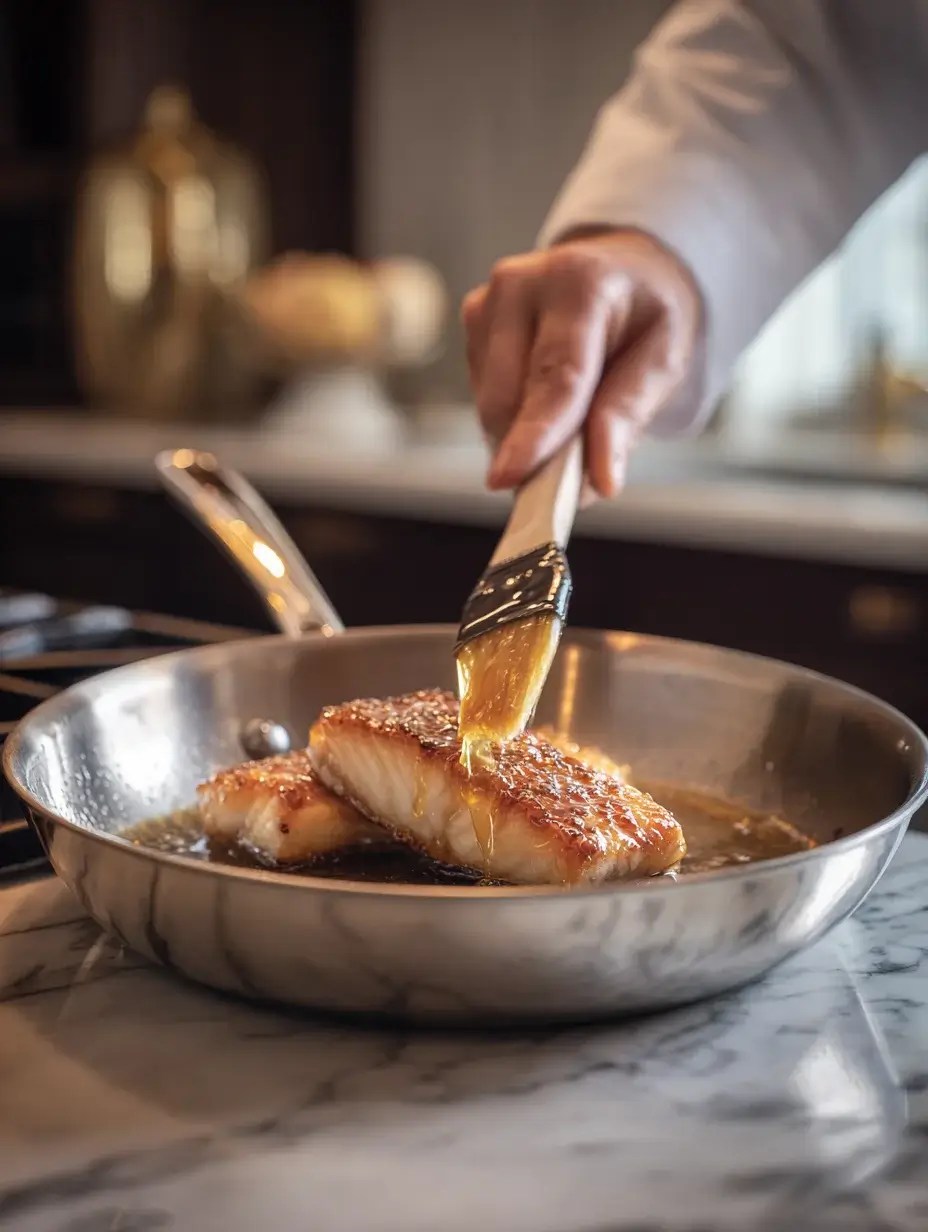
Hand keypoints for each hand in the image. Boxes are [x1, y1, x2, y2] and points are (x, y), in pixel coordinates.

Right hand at [462, 228, 702, 498]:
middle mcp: (522, 284)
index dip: (533, 433)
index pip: (554, 373)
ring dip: (524, 433)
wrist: (623, 272)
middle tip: (570, 474)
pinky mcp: (473, 320)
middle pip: (509, 398)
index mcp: (581, 284)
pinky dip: (514, 414)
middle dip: (533, 450)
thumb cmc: (646, 316)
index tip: (510, 478)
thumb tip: (598, 479)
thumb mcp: (664, 360)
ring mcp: (488, 301)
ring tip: (570, 413)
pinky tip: (544, 393)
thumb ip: (627, 416)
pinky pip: (484, 396)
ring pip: (491, 405)